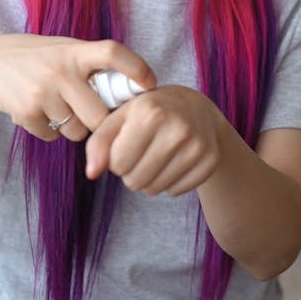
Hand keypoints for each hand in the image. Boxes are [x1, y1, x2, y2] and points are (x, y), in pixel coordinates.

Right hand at [0, 34, 154, 141]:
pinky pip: (53, 137)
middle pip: (100, 115)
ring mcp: (43, 92)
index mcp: (75, 51)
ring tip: (58, 108)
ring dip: (73, 128)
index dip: (136, 68)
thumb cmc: (37, 57)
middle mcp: (61, 70)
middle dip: (99, 122)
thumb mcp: (65, 50)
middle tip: (92, 115)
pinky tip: (38, 113)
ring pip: (77, 131)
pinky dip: (50, 132)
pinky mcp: (27, 112)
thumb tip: (131, 93)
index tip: (151, 84)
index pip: (112, 54)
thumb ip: (91, 65)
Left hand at [85, 85, 222, 195]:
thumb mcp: (121, 116)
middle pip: (134, 181)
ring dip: (149, 178)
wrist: (196, 108)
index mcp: (150, 112)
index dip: (116, 158)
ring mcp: (196, 146)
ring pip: (154, 189)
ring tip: (156, 155)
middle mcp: (177, 128)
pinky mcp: (209, 161)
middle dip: (131, 171)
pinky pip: (175, 191)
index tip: (126, 144)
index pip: (117, 164)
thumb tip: (91, 173)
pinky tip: (173, 160)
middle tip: (142, 150)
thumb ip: (99, 142)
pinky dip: (169, 181)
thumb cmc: (150, 112)